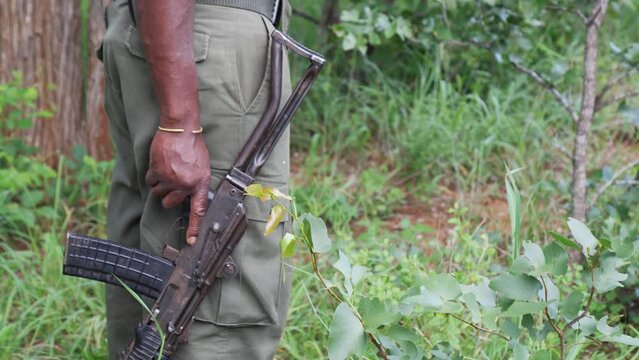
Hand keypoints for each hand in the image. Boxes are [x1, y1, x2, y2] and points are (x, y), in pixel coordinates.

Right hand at [145, 130, 209, 245]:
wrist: (181, 129)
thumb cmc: (193, 146)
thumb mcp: (202, 167)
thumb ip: (196, 183)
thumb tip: (190, 196)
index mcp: (200, 184)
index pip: (198, 211)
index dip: (194, 227)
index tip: (191, 241)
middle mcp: (185, 185)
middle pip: (170, 203)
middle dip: (168, 195)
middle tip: (172, 182)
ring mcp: (170, 180)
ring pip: (158, 193)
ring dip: (160, 184)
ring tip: (167, 169)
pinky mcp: (157, 172)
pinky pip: (150, 181)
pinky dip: (152, 175)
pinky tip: (160, 164)